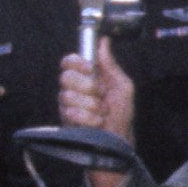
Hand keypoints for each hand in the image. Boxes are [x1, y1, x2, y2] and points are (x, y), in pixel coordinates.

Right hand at [55, 39, 135, 186]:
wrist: (118, 144)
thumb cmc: (121, 117)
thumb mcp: (123, 87)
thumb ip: (110, 65)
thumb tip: (103, 41)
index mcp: (87, 79)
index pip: (69, 62)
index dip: (76, 62)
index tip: (90, 69)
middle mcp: (74, 90)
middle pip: (66, 76)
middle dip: (88, 86)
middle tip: (101, 95)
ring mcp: (67, 106)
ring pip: (68, 95)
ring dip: (91, 105)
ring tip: (101, 114)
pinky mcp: (64, 122)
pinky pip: (70, 112)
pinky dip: (88, 118)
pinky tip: (96, 123)